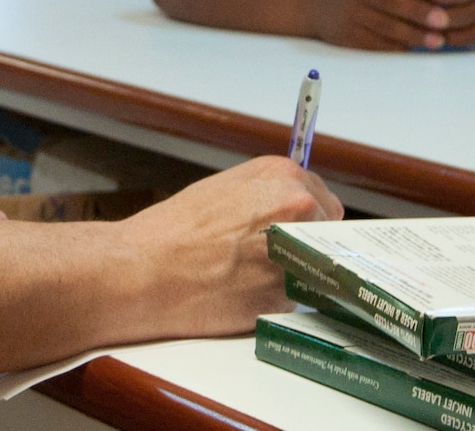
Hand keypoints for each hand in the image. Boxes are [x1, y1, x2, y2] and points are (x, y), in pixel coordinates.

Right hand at [119, 156, 341, 339]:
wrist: (144, 270)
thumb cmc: (174, 231)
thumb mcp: (226, 189)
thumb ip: (269, 195)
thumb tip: (296, 212)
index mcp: (283, 175)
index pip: (325, 204)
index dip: (307, 222)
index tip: (291, 233)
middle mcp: (297, 207)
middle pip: (329, 235)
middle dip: (307, 247)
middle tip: (266, 257)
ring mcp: (295, 249)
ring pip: (316, 269)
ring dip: (294, 275)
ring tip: (247, 275)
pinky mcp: (285, 293)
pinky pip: (295, 298)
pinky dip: (276, 299)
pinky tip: (242, 293)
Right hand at [317, 0, 450, 49]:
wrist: (317, 3)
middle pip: (389, 0)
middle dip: (419, 11)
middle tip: (444, 19)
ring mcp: (348, 14)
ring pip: (386, 27)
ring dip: (415, 35)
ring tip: (438, 40)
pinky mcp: (347, 37)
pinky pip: (377, 44)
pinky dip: (399, 46)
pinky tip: (417, 47)